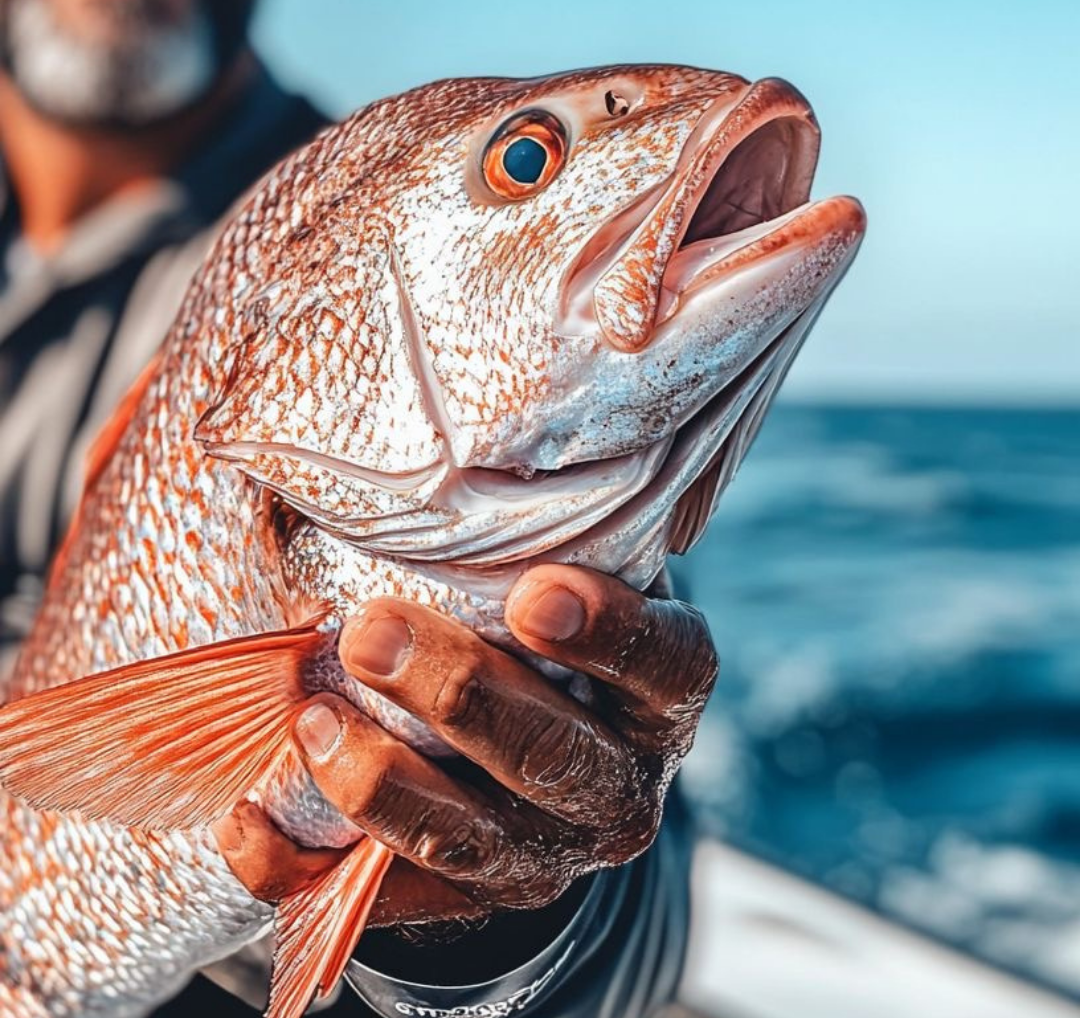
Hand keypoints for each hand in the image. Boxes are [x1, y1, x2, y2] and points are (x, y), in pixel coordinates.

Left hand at [214, 562, 717, 926]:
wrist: (530, 767)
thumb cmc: (532, 632)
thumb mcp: (550, 577)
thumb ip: (510, 531)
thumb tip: (389, 438)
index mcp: (657, 696)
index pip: (665, 666)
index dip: (609, 635)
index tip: (531, 592)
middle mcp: (617, 787)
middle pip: (552, 755)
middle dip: (457, 695)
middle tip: (368, 632)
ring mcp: (543, 856)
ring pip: (469, 838)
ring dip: (381, 781)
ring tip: (307, 714)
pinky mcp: (464, 905)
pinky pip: (381, 904)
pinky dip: (303, 869)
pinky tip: (245, 821)